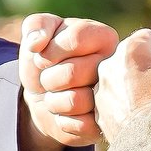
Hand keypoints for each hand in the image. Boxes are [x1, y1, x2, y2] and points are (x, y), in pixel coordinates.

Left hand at [18, 13, 121, 150]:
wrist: (42, 96)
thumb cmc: (45, 60)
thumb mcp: (36, 34)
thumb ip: (36, 26)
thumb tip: (36, 43)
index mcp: (104, 37)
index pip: (75, 39)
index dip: (49, 50)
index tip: (44, 55)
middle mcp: (115, 67)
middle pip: (72, 72)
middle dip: (48, 78)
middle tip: (51, 79)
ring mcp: (112, 97)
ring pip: (74, 101)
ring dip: (53, 101)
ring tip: (59, 95)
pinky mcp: (104, 124)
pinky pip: (79, 125)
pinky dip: (62, 120)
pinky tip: (66, 114)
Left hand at [93, 29, 150, 137]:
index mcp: (132, 49)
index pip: (149, 39)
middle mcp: (109, 64)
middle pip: (131, 58)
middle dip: (144, 68)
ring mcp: (100, 89)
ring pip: (119, 79)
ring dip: (131, 87)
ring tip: (147, 106)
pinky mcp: (96, 111)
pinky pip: (112, 100)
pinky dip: (122, 105)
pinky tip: (136, 117)